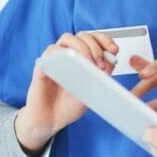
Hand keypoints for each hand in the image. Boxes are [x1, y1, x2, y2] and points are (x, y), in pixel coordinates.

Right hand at [15, 31, 119, 151]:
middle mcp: (67, 54)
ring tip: (89, 65)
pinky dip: (63, 54)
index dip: (105, 40)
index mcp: (81, 57)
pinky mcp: (42, 65)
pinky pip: (50, 51)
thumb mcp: (93, 90)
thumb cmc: (71, 105)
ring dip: (82, 48)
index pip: (94, 38)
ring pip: (67, 38)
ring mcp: (54, 58)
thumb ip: (102, 74)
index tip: (114, 50)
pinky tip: (72, 67)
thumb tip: (111, 59)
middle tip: (101, 64)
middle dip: (96, 46)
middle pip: (82, 35)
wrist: (51, 120)